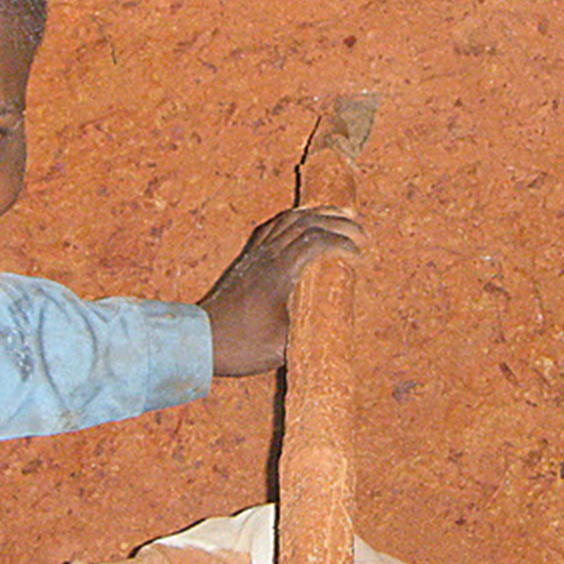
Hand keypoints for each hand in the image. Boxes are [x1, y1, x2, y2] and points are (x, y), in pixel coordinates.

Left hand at [199, 204, 359, 377]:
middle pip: (308, 224)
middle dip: (339, 223)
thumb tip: (336, 327)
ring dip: (321, 214)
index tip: (361, 257)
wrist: (200, 339)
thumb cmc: (241, 346)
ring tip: (345, 214)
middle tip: (363, 232)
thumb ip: (309, 335)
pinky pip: (276, 225)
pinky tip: (309, 219)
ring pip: (292, 219)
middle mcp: (268, 256)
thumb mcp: (281, 349)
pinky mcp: (250, 256)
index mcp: (279, 274)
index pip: (316, 243)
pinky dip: (298, 217)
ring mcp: (257, 253)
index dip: (343, 244)